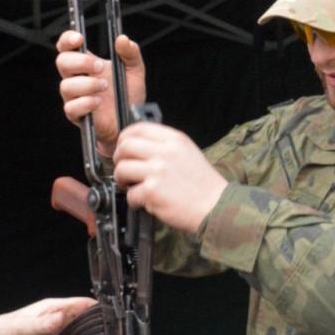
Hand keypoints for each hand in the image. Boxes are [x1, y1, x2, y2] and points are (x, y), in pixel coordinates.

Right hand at [55, 30, 146, 153]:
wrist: (130, 122)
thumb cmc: (128, 95)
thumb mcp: (135, 71)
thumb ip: (130, 53)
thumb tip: (122, 39)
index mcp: (85, 64)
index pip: (66, 47)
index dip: (67, 40)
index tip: (79, 38)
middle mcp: (76, 78)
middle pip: (62, 62)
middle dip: (80, 62)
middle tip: (99, 66)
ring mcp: (74, 97)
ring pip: (66, 86)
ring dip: (87, 84)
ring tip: (104, 87)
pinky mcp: (76, 115)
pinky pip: (71, 107)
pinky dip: (86, 102)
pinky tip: (99, 102)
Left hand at [112, 121, 228, 232]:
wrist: (216, 206)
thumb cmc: (203, 185)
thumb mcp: (188, 153)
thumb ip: (165, 147)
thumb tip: (138, 148)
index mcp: (175, 140)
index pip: (139, 128)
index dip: (125, 138)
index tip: (123, 147)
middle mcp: (166, 152)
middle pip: (126, 146)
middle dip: (119, 158)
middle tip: (124, 169)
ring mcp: (158, 171)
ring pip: (122, 168)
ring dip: (121, 179)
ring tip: (131, 186)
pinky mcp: (153, 191)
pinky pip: (131, 193)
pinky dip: (134, 201)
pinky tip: (144, 202)